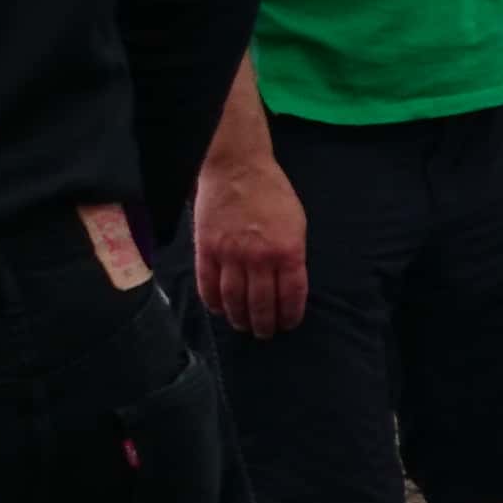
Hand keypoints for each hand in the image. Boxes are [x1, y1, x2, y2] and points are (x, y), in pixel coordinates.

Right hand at [193, 152, 307, 336]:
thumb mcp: (296, 225)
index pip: (291, 295)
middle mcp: (258, 257)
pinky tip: (219, 310)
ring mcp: (229, 254)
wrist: (237, 169)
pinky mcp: (205, 248)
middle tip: (265, 333)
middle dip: (264, 323)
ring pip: (234, 298)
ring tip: (243, 326)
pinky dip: (213, 301)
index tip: (288, 324)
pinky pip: (208, 283)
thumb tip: (286, 285)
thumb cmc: (272, 194)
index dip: (290, 315)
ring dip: (239, 317)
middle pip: (261, 302)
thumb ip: (292, 256)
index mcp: (287, 251)